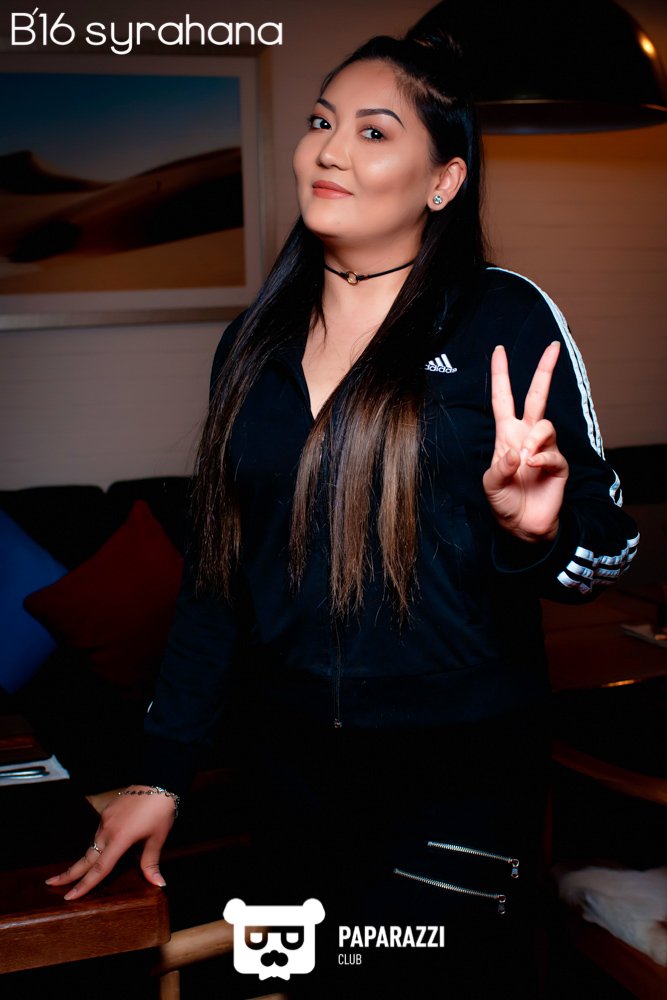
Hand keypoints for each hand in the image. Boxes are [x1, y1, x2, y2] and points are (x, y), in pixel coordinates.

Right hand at [44, 785, 176, 899]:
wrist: (158, 782)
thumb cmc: (160, 811)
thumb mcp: (158, 838)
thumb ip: (151, 863)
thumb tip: (159, 884)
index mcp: (119, 840)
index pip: (99, 868)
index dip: (85, 885)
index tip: (69, 897)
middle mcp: (107, 830)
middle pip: (86, 858)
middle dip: (69, 873)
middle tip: (50, 883)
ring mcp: (105, 819)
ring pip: (92, 844)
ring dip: (86, 859)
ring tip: (75, 872)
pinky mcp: (107, 811)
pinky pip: (99, 832)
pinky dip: (97, 844)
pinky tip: (101, 847)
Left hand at [482, 341, 568, 542]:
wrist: (523, 526)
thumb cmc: (504, 502)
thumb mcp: (490, 485)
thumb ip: (498, 468)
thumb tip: (516, 451)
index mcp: (506, 434)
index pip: (503, 398)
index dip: (501, 375)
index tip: (498, 350)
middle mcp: (527, 436)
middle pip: (538, 396)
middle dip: (544, 371)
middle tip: (553, 347)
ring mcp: (544, 448)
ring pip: (545, 424)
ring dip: (534, 439)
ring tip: (526, 459)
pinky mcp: (558, 464)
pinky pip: (552, 452)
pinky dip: (541, 458)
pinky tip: (532, 467)